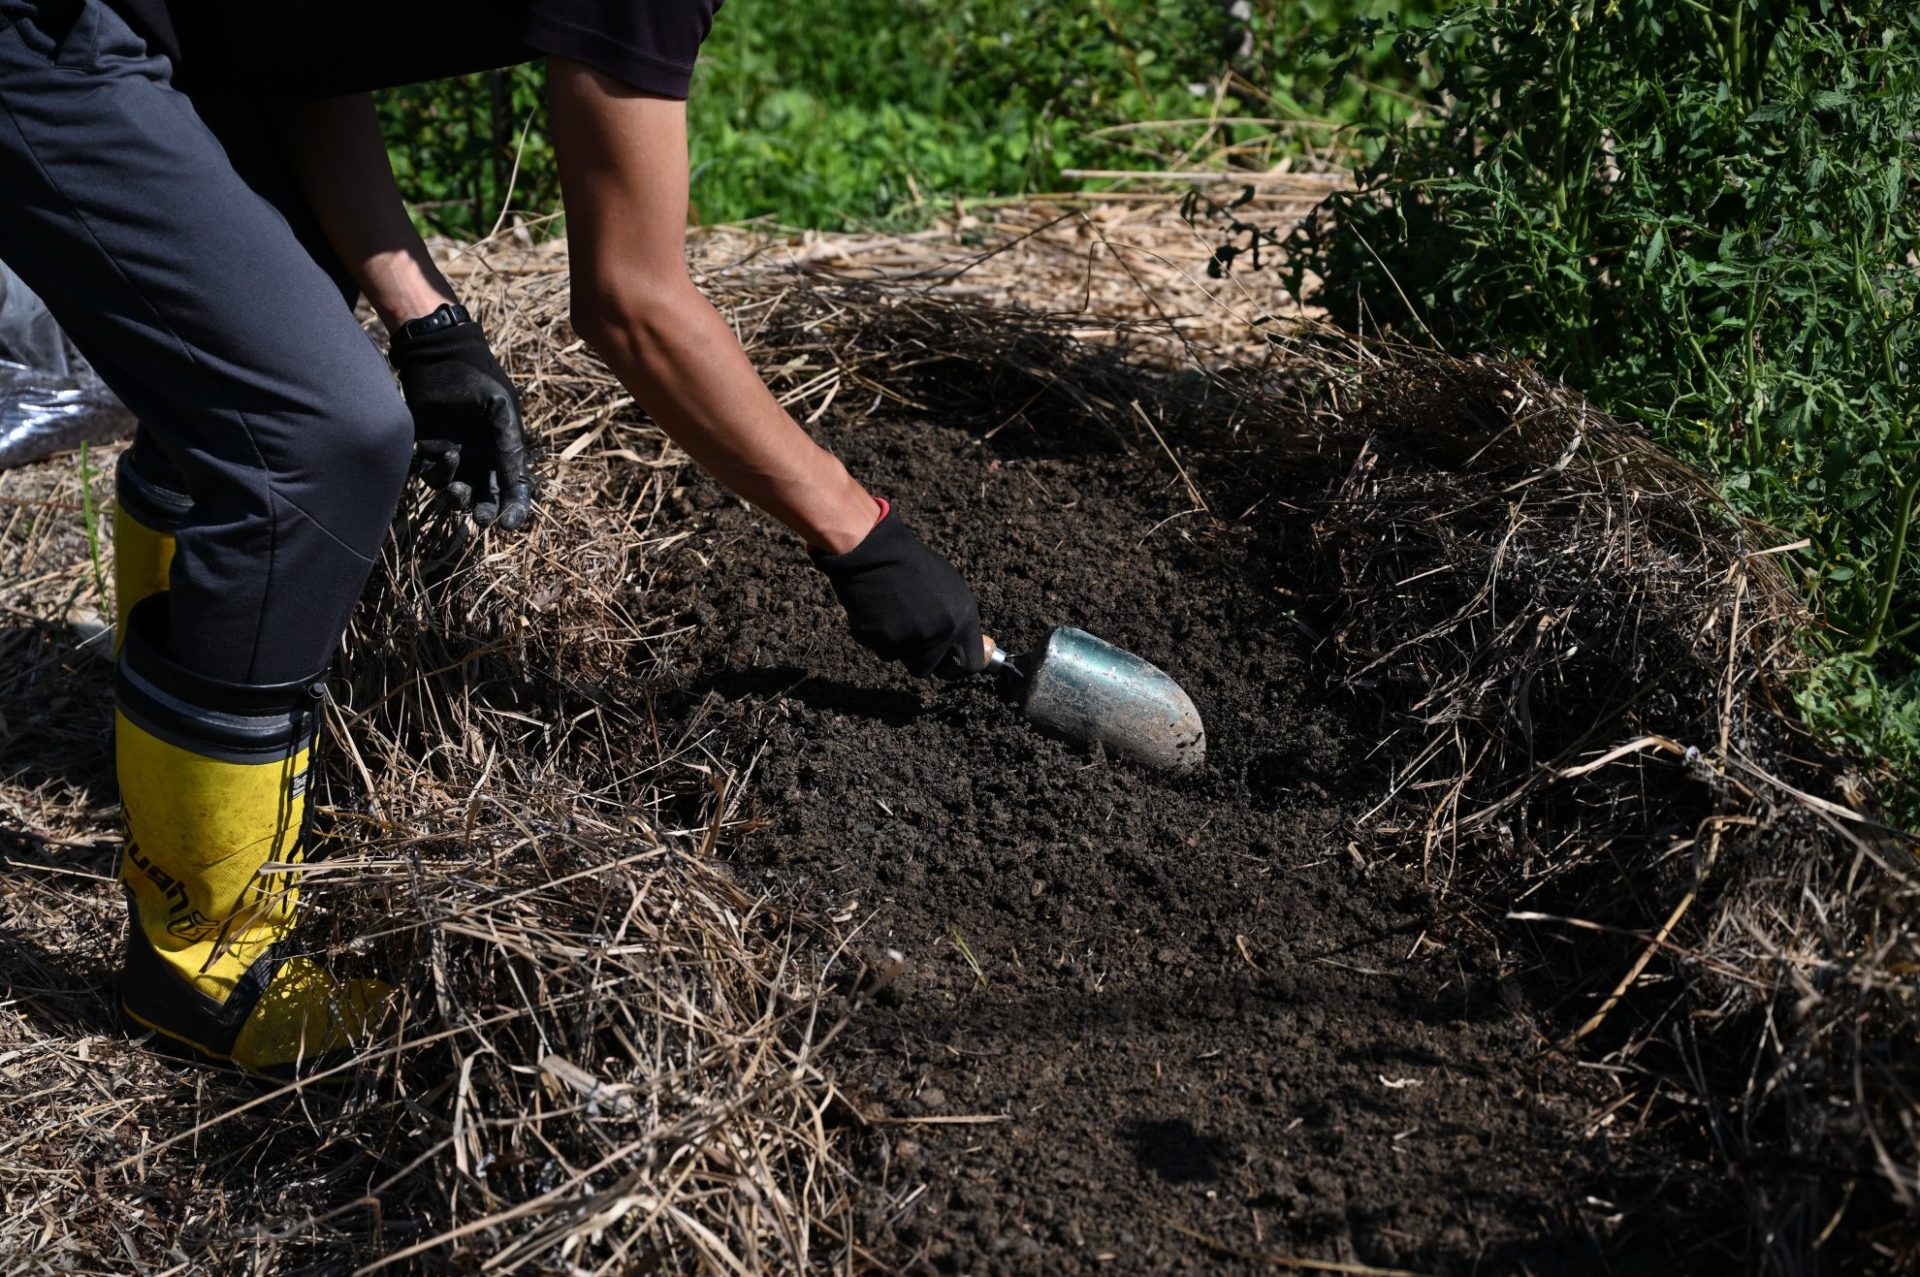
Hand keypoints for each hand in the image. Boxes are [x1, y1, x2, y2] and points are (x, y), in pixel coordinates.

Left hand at [388, 306, 533, 529]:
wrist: (440, 356)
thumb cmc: (478, 379)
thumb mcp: (502, 411)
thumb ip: (509, 447)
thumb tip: (516, 484)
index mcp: (505, 449)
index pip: (514, 488)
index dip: (514, 510)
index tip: (508, 525)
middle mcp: (480, 457)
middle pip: (485, 498)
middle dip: (484, 512)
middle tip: (480, 517)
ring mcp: (454, 455)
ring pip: (456, 492)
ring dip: (458, 499)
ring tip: (458, 491)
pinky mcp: (428, 450)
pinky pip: (432, 475)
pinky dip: (440, 474)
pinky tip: (448, 456)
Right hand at [813, 502, 986, 678]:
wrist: (874, 553)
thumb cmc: (910, 565)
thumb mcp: (948, 588)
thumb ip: (955, 619)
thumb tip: (959, 645)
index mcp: (963, 617)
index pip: (969, 664)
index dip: (955, 667)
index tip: (947, 664)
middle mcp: (942, 632)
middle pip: (929, 669)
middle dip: (919, 659)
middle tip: (909, 640)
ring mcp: (913, 638)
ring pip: (901, 659)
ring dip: (894, 644)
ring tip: (890, 614)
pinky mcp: (885, 640)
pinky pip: (879, 648)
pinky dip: (874, 635)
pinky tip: (875, 611)